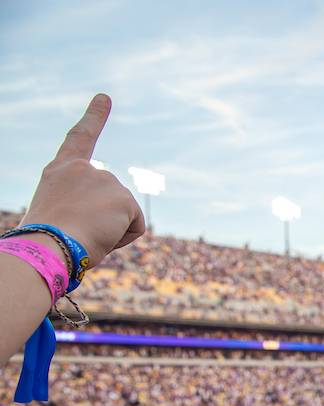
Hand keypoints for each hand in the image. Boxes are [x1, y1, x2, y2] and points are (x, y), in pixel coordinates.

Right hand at [19, 94, 145, 266]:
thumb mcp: (54, 215)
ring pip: (122, 217)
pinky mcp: (125, 198)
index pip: (79, 139)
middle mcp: (84, 169)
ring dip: (109, 232)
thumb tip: (96, 226)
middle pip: (110, 201)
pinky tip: (101, 236)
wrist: (48, 244)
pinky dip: (122, 239)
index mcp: (60, 170)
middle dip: (101, 222)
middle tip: (74, 230)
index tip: (105, 98)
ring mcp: (106, 180)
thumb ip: (76, 208)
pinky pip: (135, 228)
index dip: (94, 117)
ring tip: (83, 233)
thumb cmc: (44, 240)